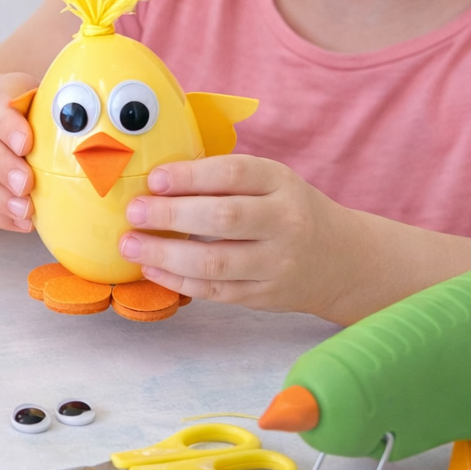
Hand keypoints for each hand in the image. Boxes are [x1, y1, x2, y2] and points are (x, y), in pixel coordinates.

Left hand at [117, 154, 358, 314]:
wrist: (340, 259)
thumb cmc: (288, 210)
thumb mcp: (271, 182)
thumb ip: (224, 179)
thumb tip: (157, 181)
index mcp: (281, 183)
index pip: (234, 173)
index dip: (190, 176)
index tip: (154, 179)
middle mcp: (284, 223)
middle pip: (223, 218)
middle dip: (171, 216)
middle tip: (134, 212)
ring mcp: (276, 263)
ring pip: (216, 262)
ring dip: (165, 255)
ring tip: (130, 246)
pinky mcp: (265, 296)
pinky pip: (216, 292)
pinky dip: (178, 282)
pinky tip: (152, 270)